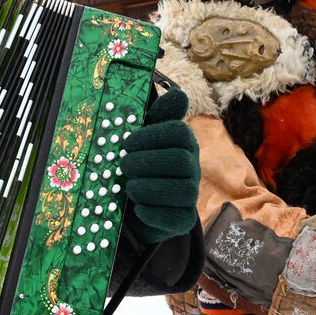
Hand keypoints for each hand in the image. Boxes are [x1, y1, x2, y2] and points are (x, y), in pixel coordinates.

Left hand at [120, 89, 199, 245]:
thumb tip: (178, 95)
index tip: (127, 142)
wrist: (133, 206)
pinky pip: (175, 218)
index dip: (152, 136)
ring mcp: (189, 196)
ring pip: (183, 190)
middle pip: (182, 161)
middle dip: (148, 162)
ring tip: (128, 186)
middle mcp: (191, 168)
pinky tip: (138, 207)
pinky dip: (153, 212)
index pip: (179, 133)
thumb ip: (158, 117)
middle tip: (124, 164)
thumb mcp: (143, 138)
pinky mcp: (182, 220)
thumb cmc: (139, 164)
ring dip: (149, 187)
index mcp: (183, 144)